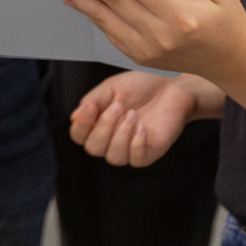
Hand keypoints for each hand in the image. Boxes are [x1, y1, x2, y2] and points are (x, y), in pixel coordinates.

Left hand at [46, 0, 245, 77]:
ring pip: (104, 18)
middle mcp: (160, 35)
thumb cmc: (226, 18)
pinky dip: (90, 15)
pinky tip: (75, 1)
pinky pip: (109, 32)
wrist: (231, 62)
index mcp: (180, 15)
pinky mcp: (140, 57)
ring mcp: (147, 50)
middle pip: (113, 0)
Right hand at [69, 71, 224, 167]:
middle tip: (119, 106)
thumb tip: (75, 117)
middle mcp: (111, 140)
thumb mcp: (112, 87)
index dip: (81, 126)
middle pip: (94, 149)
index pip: (79, 135)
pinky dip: (137, 144)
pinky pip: (137, 160)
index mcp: (98, 124)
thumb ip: (93, 100)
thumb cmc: (141, 85)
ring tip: (133, 114)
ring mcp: (130, 148)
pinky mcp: (150, 152)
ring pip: (114, 157)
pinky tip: (143, 127)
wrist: (171, 85)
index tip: (90, 108)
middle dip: (104, 127)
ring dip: (121, 135)